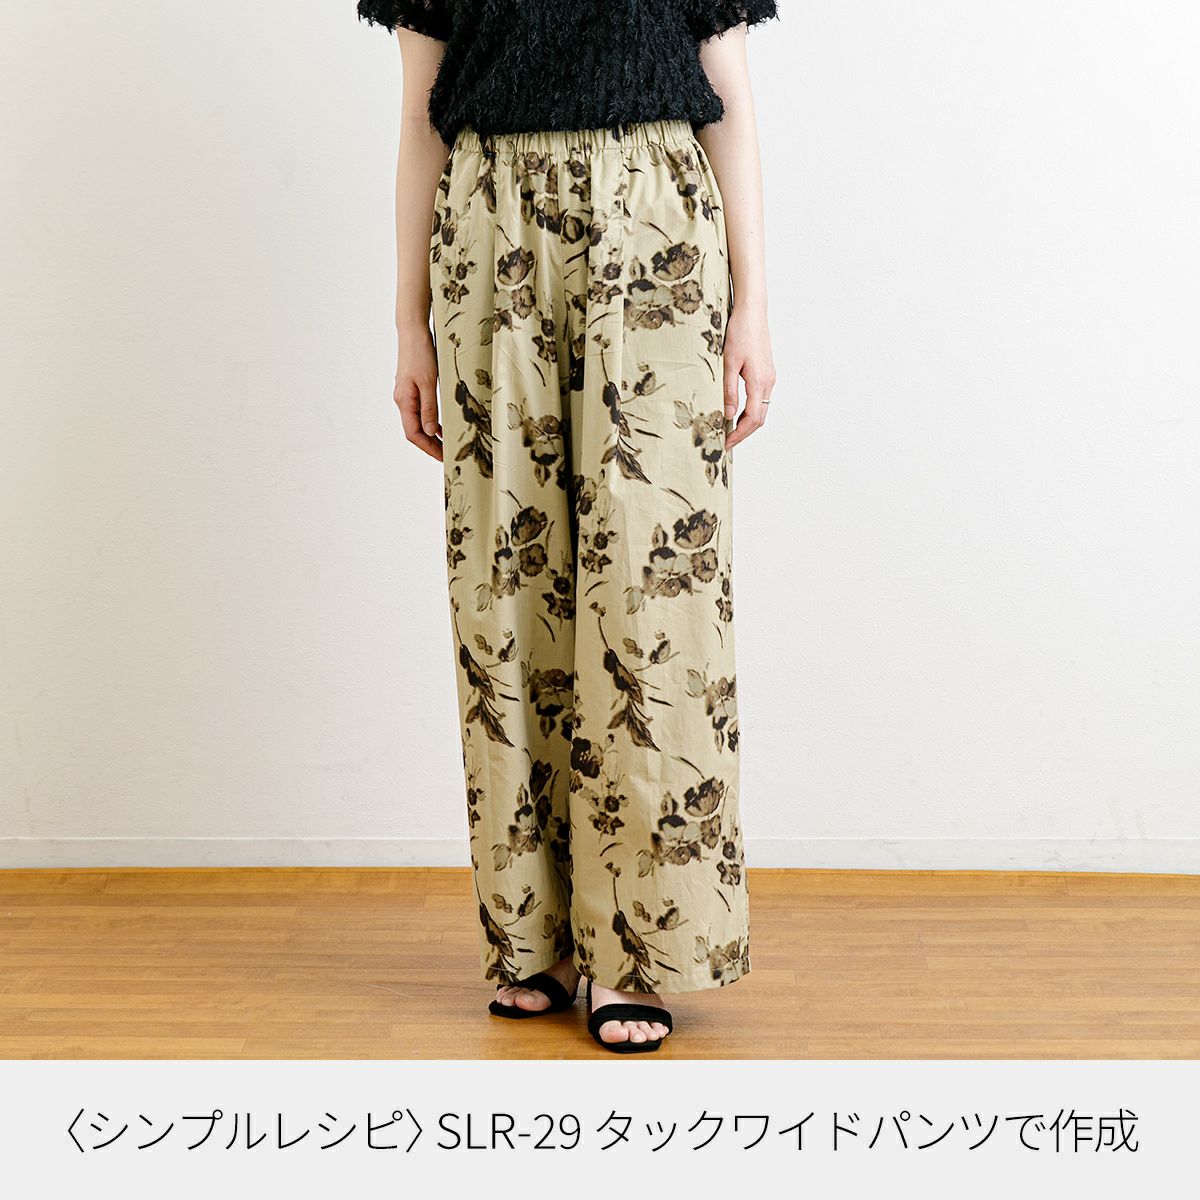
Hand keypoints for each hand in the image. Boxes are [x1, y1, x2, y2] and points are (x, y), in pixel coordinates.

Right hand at [395, 322, 442, 460]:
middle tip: (447, 455)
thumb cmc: (421, 354)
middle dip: (430, 445)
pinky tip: (441, 426)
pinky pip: (419, 412)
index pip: (413, 433)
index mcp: (404, 401)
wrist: (413, 333)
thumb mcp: (429, 383)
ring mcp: (406, 395)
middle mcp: (402, 401)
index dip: (428, 447)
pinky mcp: (411, 389)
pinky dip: (430, 422)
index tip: (443, 456)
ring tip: (446, 444)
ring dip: (430, 435)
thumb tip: (431, 432)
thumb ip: (429, 408)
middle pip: (414, 431)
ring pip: (417, 422)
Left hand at [723, 304, 774, 449]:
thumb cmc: (740, 333)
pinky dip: (751, 411)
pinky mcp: (767, 372)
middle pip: (759, 418)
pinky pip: (761, 399)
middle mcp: (768, 382)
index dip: (739, 434)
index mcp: (759, 382)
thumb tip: (728, 415)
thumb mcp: (729, 362)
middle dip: (744, 433)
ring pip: (762, 409)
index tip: (727, 444)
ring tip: (730, 430)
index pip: (752, 418)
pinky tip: (738, 411)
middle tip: (727, 442)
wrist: (752, 312)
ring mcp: (769, 377)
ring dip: (747, 423)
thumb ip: (729, 390)